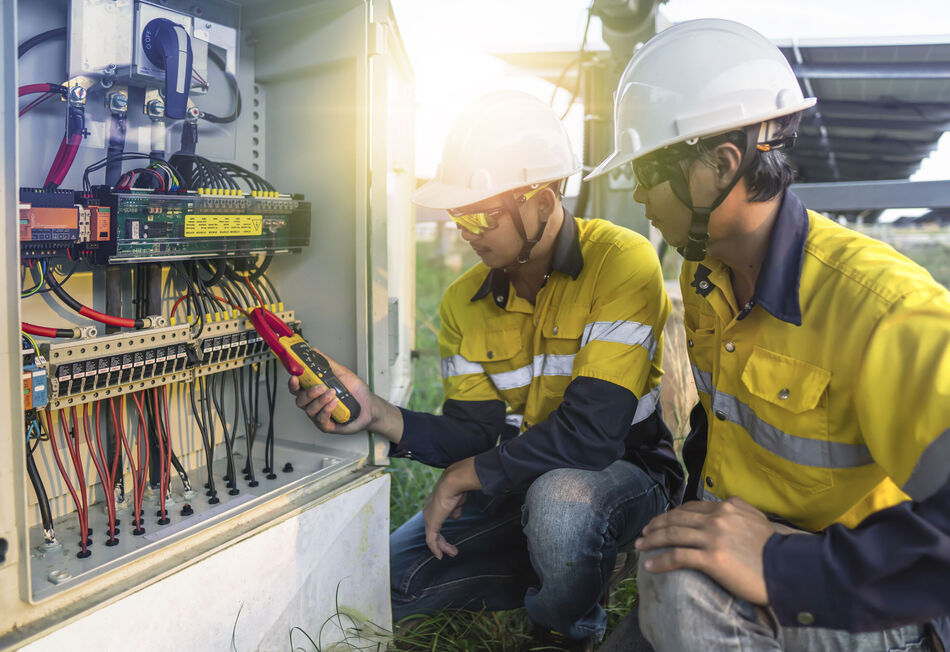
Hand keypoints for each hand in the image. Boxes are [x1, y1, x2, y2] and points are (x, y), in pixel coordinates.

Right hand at [287, 350, 373, 433]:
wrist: (370, 406)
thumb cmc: (355, 391)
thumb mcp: (342, 373)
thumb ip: (326, 363)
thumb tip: (314, 351)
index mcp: (314, 390)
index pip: (297, 387)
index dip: (293, 383)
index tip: (295, 377)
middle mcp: (314, 403)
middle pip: (300, 400)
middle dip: (309, 393)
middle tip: (321, 387)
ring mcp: (320, 415)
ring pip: (310, 410)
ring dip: (320, 401)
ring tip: (332, 393)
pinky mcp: (327, 426)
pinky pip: (321, 420)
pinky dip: (326, 410)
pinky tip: (334, 403)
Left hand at [422, 458, 480, 559]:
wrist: (452, 484)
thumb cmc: (456, 489)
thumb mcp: (456, 502)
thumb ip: (455, 510)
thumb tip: (455, 517)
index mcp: (433, 506)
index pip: (435, 523)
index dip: (441, 533)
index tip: (449, 541)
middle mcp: (428, 513)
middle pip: (433, 532)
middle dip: (443, 543)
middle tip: (453, 551)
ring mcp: (428, 519)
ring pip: (433, 537)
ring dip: (443, 547)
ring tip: (454, 552)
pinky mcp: (431, 524)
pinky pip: (431, 540)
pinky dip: (436, 549)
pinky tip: (440, 555)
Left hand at [634, 496, 774, 604]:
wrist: (786, 569)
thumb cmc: (773, 548)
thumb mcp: (757, 517)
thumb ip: (738, 507)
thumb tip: (726, 502)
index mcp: (726, 507)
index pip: (689, 508)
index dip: (671, 514)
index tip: (660, 522)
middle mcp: (716, 519)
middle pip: (676, 519)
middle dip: (656, 525)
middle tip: (643, 533)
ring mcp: (712, 538)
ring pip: (672, 534)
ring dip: (651, 540)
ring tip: (640, 546)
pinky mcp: (711, 558)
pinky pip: (677, 557)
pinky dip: (660, 560)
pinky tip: (649, 566)